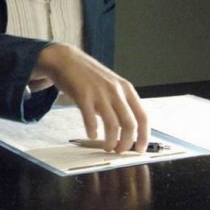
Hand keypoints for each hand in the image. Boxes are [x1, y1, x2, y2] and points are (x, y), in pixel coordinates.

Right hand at [32, 43, 148, 152]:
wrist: (65, 59)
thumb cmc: (88, 74)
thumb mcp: (110, 84)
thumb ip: (118, 103)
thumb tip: (124, 127)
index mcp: (126, 88)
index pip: (143, 116)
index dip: (144, 136)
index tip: (140, 148)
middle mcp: (115, 91)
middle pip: (129, 124)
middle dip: (126, 143)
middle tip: (120, 150)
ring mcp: (99, 93)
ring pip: (112, 125)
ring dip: (111, 141)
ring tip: (107, 147)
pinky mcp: (83, 95)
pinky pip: (91, 119)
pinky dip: (92, 131)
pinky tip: (91, 134)